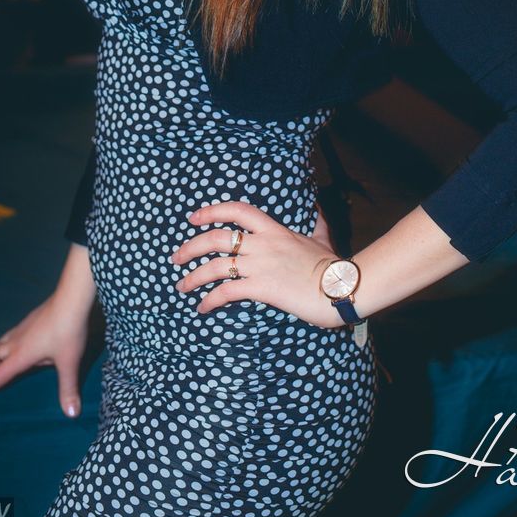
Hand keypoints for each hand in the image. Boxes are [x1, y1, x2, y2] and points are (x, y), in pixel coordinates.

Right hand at [0, 292, 90, 418]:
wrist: (71, 298)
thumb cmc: (68, 331)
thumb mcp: (69, 362)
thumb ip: (68, 388)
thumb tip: (71, 414)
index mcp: (19, 357)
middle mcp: (14, 344)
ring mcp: (20, 330)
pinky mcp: (27, 321)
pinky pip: (5, 338)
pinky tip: (5, 344)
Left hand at [170, 202, 346, 329]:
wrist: (340, 286)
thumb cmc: (331, 264)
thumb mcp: (320, 237)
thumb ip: (315, 222)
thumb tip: (317, 209)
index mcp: (274, 229)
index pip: (237, 211)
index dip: (212, 211)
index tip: (194, 217)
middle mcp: (263, 243)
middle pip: (216, 237)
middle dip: (191, 246)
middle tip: (176, 257)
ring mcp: (260, 265)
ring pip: (216, 265)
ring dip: (193, 276)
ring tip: (181, 286)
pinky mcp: (261, 287)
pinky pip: (227, 291)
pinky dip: (210, 299)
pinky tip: (202, 307)